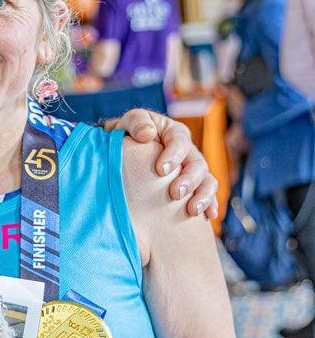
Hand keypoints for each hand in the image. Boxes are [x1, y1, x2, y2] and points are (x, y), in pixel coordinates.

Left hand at [104, 109, 218, 218]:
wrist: (128, 146)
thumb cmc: (129, 132)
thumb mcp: (130, 121)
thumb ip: (136, 122)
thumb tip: (147, 135)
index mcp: (174, 133)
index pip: (179, 141)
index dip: (173, 155)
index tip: (161, 170)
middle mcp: (188, 151)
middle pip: (198, 164)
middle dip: (189, 179)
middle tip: (175, 194)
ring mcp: (192, 169)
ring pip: (207, 180)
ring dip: (203, 195)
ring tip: (192, 210)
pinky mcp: (193, 185)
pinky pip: (207, 194)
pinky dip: (210, 204)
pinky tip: (209, 216)